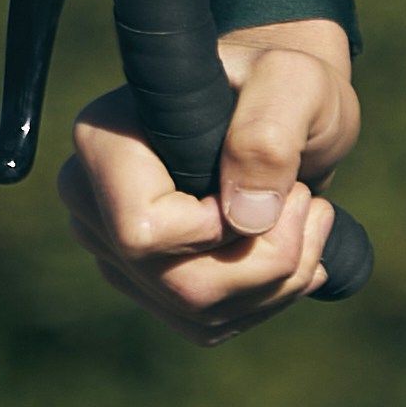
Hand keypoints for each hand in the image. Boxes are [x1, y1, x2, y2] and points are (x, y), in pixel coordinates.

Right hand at [56, 16, 359, 345]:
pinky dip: (264, 300)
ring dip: (277, 282)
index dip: (215, 230)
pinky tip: (296, 253)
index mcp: (104, 140)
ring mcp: (116, 248)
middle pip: (176, 284)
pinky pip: (204, 324)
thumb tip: (245, 219)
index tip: (264, 188)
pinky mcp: (149, 282)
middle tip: (310, 205)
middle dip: (265, 263)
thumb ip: (266, 135)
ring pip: (196, 313)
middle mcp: (93, 200)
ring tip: (312, 220)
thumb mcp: (291, 82)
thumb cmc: (280, 83)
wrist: (284, 107)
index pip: (141, 230)